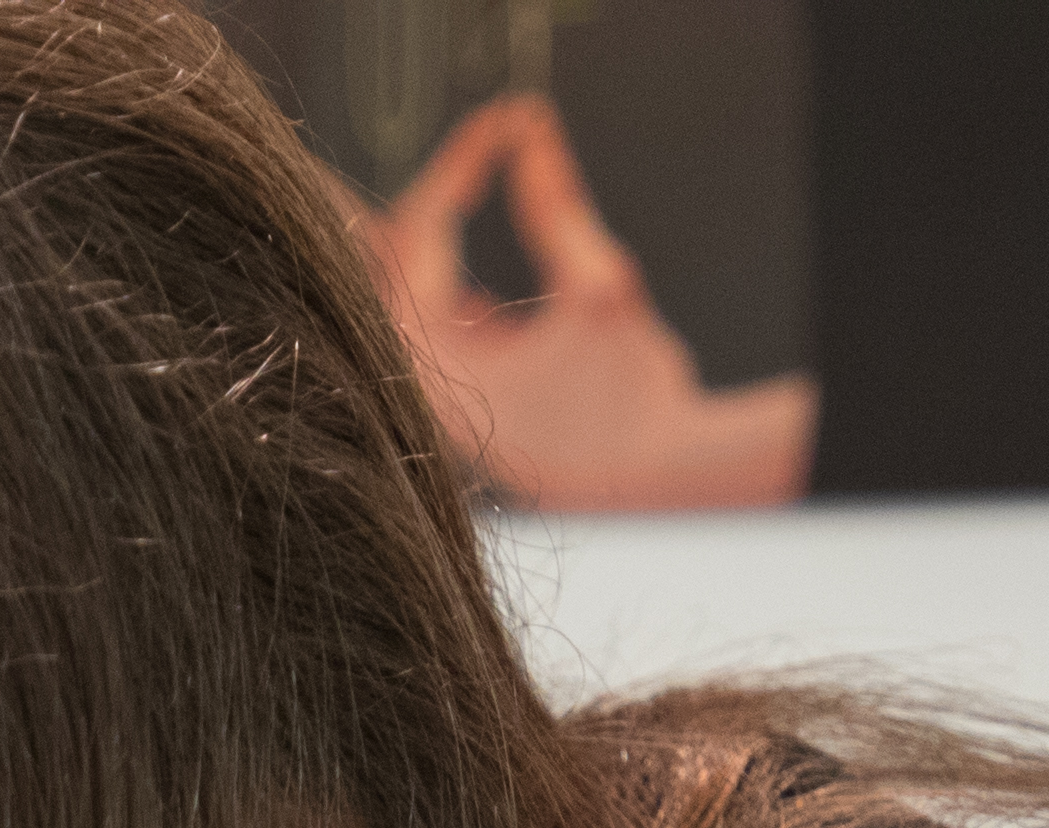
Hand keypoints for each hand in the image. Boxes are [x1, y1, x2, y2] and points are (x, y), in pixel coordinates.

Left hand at [369, 94, 814, 515]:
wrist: (653, 483)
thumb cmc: (632, 400)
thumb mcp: (601, 288)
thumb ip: (555, 209)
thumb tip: (529, 131)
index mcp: (437, 360)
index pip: (421, 234)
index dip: (461, 163)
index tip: (508, 123)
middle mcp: (417, 386)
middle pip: (394, 259)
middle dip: (437, 194)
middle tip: (480, 143)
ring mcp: (429, 400)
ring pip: (406, 294)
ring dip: (436, 237)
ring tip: (472, 175)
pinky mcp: (453, 406)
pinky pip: (428, 329)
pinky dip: (447, 282)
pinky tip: (474, 249)